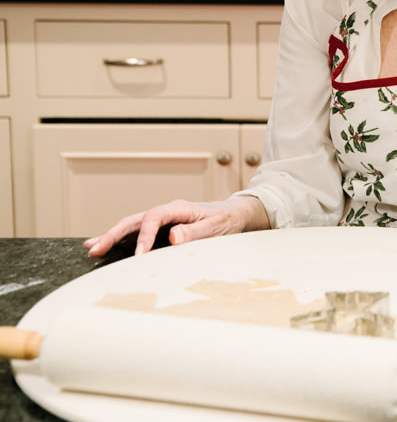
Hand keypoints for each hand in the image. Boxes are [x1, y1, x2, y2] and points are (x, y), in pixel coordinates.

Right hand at [83, 197, 268, 257]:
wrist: (235, 215)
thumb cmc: (227, 220)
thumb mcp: (216, 227)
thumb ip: (195, 232)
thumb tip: (171, 237)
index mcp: (179, 208)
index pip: (154, 218)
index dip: (144, 237)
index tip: (138, 256)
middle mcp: (167, 211)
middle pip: (135, 220)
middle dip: (113, 234)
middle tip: (95, 249)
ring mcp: (163, 219)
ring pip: (132, 225)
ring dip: (112, 235)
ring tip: (92, 247)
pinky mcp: (161, 228)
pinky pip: (137, 232)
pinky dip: (121, 239)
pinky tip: (105, 245)